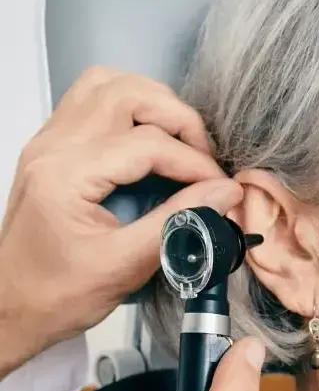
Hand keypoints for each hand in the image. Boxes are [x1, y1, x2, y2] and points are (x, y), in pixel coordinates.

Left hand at [0, 67, 242, 371]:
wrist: (12, 307)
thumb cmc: (58, 294)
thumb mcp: (125, 266)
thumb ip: (179, 222)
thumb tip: (225, 194)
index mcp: (65, 175)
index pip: (147, 144)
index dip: (195, 162)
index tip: (221, 188)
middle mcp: (52, 147)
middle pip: (128, 95)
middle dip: (178, 119)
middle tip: (203, 159)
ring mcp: (49, 142)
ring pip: (108, 84)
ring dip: (153, 103)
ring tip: (180, 142)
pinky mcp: (53, 146)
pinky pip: (93, 99)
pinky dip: (130, 107)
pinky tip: (150, 138)